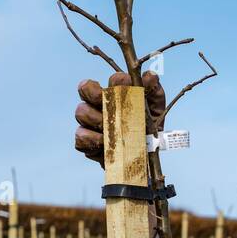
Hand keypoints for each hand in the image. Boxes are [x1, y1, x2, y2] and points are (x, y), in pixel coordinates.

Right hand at [76, 72, 165, 237]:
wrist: (144, 161)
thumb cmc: (149, 129)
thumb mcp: (156, 111)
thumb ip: (154, 92)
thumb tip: (150, 76)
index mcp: (117, 91)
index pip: (110, 79)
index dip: (117, 81)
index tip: (127, 87)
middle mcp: (99, 103)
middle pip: (85, 88)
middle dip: (94, 93)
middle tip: (104, 101)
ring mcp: (90, 122)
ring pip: (81, 111)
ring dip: (96, 120)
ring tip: (112, 131)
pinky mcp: (85, 142)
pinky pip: (80, 137)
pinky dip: (92, 141)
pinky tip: (105, 146)